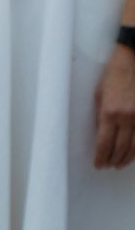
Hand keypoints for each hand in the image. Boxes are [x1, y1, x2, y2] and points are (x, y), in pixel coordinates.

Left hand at [97, 44, 134, 168]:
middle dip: (113, 160)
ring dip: (127, 158)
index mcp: (109, 113)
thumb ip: (99, 116)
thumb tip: (100, 134)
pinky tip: (133, 153)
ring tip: (119, 164)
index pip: (104, 144)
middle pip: (121, 148)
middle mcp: (127, 118)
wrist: (132, 62)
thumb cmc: (113, 77)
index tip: (98, 164)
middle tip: (108, 166)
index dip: (101, 157)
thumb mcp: (98, 95)